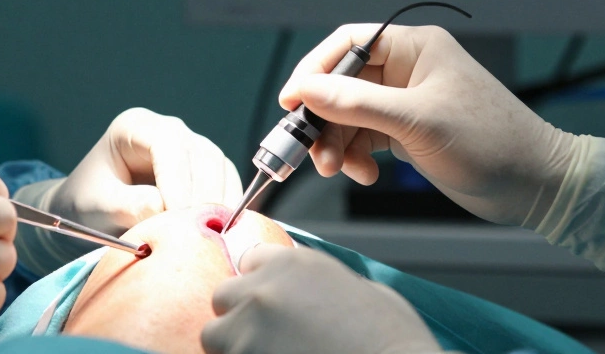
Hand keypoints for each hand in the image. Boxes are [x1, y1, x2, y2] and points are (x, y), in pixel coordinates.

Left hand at [49, 108, 243, 233]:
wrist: (90, 213)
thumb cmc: (87, 204)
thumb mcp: (97, 206)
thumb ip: (127, 206)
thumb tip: (164, 207)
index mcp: (135, 126)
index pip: (167, 145)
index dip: (177, 182)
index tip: (177, 218)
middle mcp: (168, 130)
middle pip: (200, 155)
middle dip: (201, 197)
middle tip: (196, 237)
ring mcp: (190, 147)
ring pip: (220, 168)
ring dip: (218, 204)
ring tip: (208, 239)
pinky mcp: (206, 170)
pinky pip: (227, 184)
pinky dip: (227, 209)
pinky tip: (220, 235)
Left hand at [202, 245, 440, 353]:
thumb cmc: (390, 339)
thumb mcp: (362, 290)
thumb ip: (322, 281)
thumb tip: (308, 289)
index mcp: (293, 264)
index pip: (250, 261)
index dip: (260, 284)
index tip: (271, 304)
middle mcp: (264, 290)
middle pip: (224, 295)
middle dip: (239, 315)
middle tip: (265, 337)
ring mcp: (250, 330)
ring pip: (215, 335)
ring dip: (234, 345)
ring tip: (266, 353)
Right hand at [282, 25, 574, 228]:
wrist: (537, 184)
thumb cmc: (491, 142)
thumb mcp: (416, 121)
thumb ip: (356, 104)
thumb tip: (304, 89)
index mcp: (414, 47)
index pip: (347, 45)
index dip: (314, 71)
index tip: (290, 101)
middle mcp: (408, 69)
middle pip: (342, 85)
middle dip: (324, 119)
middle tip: (311, 152)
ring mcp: (407, 102)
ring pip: (350, 115)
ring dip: (338, 144)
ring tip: (339, 171)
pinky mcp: (409, 131)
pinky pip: (365, 137)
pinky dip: (357, 156)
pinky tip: (365, 174)